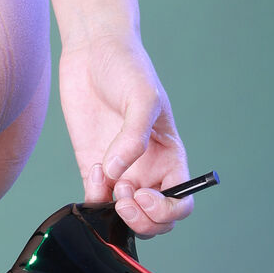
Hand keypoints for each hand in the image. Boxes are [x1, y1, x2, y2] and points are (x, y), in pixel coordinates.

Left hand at [58, 32, 194, 236]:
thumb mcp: (142, 97)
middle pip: (155, 221)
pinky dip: (94, 198)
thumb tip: (118, 173)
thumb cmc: (127, 68)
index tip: (145, 194)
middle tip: (124, 195)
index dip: (166, 211)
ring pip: (125, 218)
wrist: (92, 51)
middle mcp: (149, 170)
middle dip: (142, 220)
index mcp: (171, 157)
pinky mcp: (94, 168)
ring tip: (108, 179)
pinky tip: (96, 168)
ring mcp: (120, 172)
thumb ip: (133, 137)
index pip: (181, 203)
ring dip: (117, 213)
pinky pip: (96, 201)